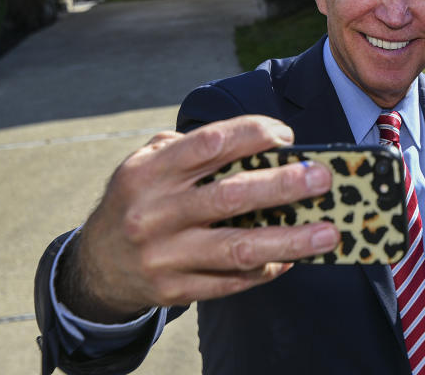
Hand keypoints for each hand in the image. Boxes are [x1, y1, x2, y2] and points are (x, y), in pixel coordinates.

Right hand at [56, 115, 338, 322]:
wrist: (96, 265)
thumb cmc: (140, 200)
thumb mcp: (147, 164)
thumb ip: (193, 148)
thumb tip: (264, 141)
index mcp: (150, 172)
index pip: (209, 143)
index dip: (252, 134)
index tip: (287, 136)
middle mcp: (155, 213)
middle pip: (230, 196)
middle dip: (283, 186)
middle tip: (323, 180)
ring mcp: (165, 255)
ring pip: (238, 248)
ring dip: (289, 240)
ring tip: (328, 233)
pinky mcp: (173, 289)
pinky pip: (230, 282)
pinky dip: (265, 271)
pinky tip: (292, 259)